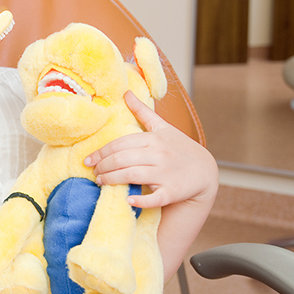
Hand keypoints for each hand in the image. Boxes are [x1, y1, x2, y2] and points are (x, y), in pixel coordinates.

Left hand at [83, 90, 217, 208]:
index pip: (120, 144)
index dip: (101, 153)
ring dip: (112, 180)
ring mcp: (166, 173)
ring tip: (101, 182)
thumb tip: (126, 93)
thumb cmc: (179, 148)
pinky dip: (140, 200)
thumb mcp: (162, 127)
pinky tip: (127, 200)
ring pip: (132, 175)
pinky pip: (154, 198)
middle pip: (122, 159)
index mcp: (153, 139)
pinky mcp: (172, 191)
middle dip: (103, 167)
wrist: (204, 171)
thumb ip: (143, 111)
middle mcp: (159, 154)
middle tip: (93, 172)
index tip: (89, 160)